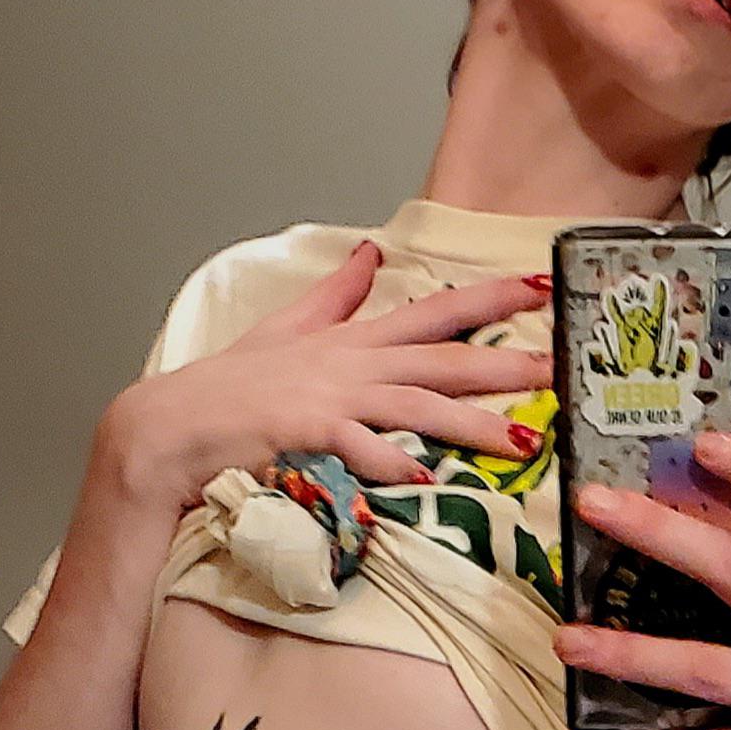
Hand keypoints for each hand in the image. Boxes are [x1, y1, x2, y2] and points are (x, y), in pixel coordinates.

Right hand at [105, 243, 553, 511]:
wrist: (171, 426)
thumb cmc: (228, 390)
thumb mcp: (286, 330)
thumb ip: (336, 297)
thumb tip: (372, 253)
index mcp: (352, 341)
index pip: (433, 312)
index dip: (487, 300)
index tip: (536, 286)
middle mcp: (352, 364)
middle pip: (442, 358)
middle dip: (506, 363)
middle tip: (559, 368)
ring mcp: (332, 398)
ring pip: (417, 406)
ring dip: (472, 425)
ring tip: (522, 443)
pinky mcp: (308, 434)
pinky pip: (359, 450)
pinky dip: (391, 462)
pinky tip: (426, 477)